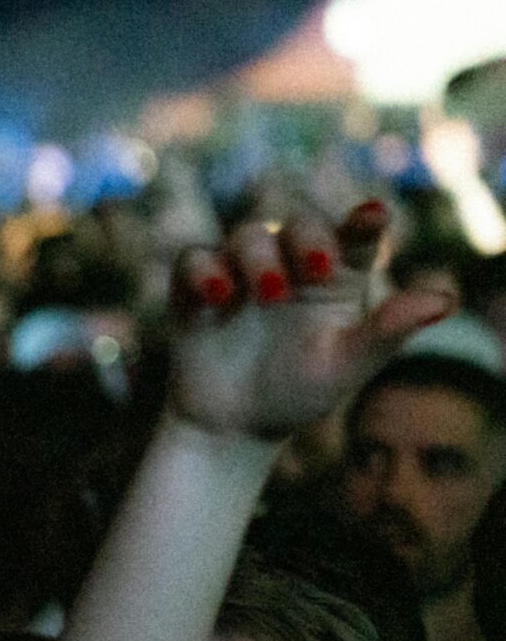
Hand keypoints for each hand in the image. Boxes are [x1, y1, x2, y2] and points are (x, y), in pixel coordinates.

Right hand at [165, 202, 451, 443]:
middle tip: (319, 267)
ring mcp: (240, 271)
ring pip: (248, 235)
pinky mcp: (194, 286)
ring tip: (268, 293)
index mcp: (337, 276)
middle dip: (309, 238)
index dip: (363, 221)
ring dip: (258, 257)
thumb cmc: (299, 391)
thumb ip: (388, 330)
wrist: (234, 423)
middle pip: (301, 224)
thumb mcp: (348, 364)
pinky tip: (218, 296)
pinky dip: (204, 270)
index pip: (354, 236)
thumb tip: (445, 300)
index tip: (374, 216)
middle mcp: (289, 263)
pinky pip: (194, 259)